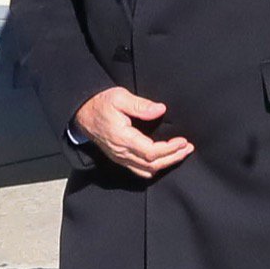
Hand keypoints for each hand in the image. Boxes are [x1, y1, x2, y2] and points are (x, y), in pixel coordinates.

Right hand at [74, 85, 191, 177]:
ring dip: (165, 164)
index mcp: (122, 138)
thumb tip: (160, 110)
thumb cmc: (100, 103)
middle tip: (188, 148)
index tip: (183, 141)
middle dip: (173, 158)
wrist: (82, 113)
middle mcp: (121, 152)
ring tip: (180, 154)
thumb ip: (140, 105)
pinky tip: (164, 158)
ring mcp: (119, 158)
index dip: (170, 149)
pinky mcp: (119, 158)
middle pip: (152, 165)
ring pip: (146, 171)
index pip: (151, 152)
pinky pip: (139, 170)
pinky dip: (154, 167)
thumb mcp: (119, 97)